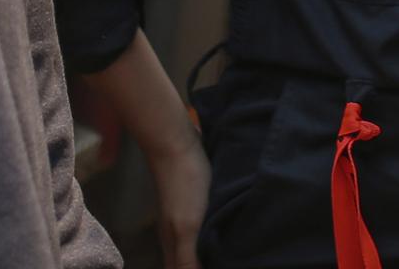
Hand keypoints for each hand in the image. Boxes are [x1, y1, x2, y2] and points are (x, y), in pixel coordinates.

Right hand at [147, 128, 211, 268]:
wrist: (176, 143)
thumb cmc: (183, 185)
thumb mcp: (186, 226)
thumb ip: (186, 258)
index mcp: (172, 243)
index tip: (216, 268)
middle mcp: (175, 232)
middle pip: (183, 260)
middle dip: (199, 265)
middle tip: (225, 263)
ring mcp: (184, 213)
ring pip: (193, 243)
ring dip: (206, 252)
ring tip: (227, 254)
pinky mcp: (195, 199)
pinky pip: (202, 224)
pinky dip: (211, 233)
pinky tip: (224, 230)